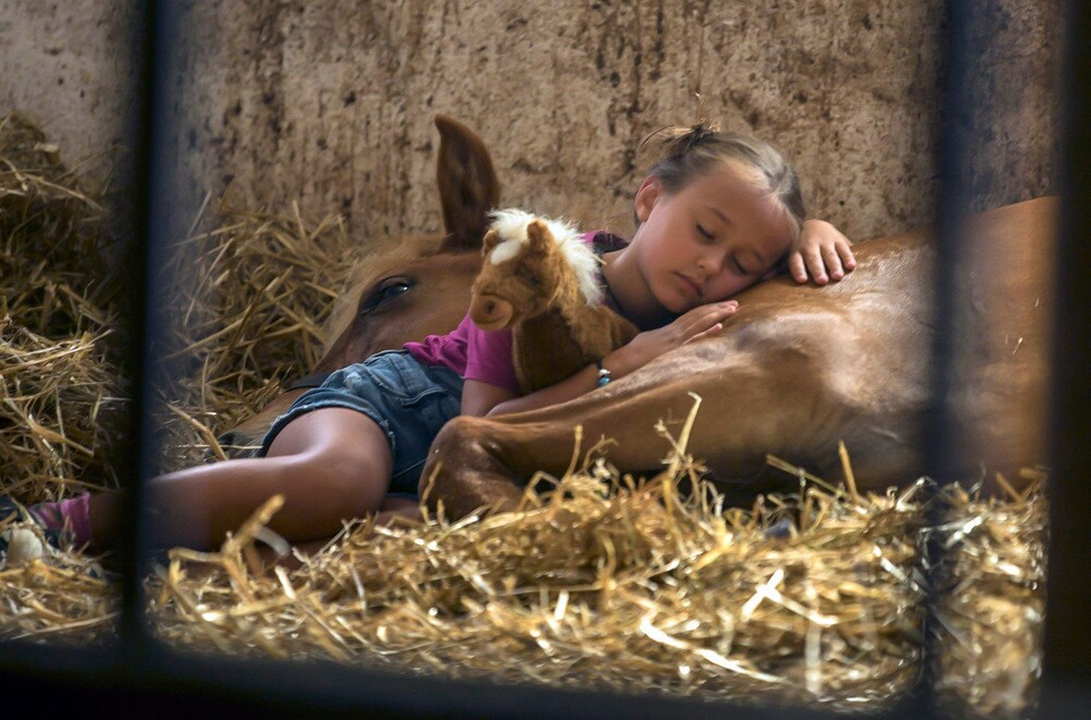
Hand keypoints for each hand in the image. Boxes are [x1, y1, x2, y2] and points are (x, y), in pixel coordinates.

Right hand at [607, 300, 738, 376]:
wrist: (622, 361)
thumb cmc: (632, 354)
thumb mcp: (648, 340)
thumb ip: (661, 337)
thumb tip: (668, 337)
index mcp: (669, 330)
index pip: (692, 315)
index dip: (708, 309)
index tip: (722, 305)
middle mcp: (674, 332)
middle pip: (699, 316)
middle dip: (718, 309)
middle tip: (735, 303)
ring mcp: (675, 341)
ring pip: (699, 324)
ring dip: (717, 316)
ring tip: (732, 309)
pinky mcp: (673, 351)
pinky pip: (692, 341)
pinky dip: (706, 333)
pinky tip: (718, 328)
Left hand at [787, 219, 855, 284]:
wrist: (814, 227)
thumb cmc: (804, 251)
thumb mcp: (797, 256)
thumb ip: (798, 270)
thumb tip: (799, 290)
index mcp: (797, 252)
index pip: (796, 262)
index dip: (799, 271)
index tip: (802, 280)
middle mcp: (810, 245)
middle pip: (813, 258)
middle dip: (818, 270)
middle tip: (822, 281)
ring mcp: (824, 241)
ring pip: (829, 254)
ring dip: (834, 266)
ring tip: (837, 276)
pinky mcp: (838, 239)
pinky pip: (843, 248)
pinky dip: (847, 257)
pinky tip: (851, 266)